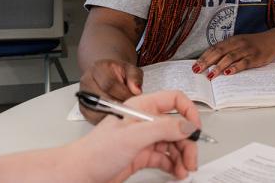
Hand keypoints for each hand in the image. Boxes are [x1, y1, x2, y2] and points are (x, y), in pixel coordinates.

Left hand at [65, 90, 201, 182]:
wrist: (78, 173)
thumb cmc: (95, 151)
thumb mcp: (133, 136)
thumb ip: (162, 128)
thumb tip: (187, 126)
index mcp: (142, 107)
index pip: (174, 100)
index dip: (188, 112)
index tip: (196, 129)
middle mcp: (145, 122)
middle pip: (177, 127)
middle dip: (187, 143)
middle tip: (191, 160)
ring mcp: (143, 140)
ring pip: (172, 144)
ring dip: (182, 156)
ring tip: (184, 170)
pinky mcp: (141, 156)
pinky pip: (164, 158)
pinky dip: (173, 165)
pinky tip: (176, 172)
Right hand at [78, 58, 143, 122]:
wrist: (107, 75)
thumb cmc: (117, 73)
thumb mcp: (130, 69)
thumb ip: (134, 77)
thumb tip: (136, 91)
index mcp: (98, 69)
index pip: (109, 84)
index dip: (123, 94)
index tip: (133, 99)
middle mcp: (87, 81)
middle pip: (102, 99)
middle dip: (119, 106)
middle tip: (130, 108)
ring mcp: (83, 96)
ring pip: (97, 111)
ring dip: (112, 114)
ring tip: (123, 112)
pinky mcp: (84, 108)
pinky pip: (94, 119)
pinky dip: (106, 120)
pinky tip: (115, 116)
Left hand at [193, 29, 274, 78]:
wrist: (274, 39)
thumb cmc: (254, 44)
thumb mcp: (239, 44)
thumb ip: (227, 51)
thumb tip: (211, 64)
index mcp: (232, 40)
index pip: (214, 48)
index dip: (204, 56)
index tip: (194, 65)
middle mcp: (238, 43)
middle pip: (219, 52)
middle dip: (207, 61)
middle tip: (197, 70)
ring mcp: (247, 50)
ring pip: (230, 57)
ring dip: (219, 66)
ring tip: (210, 75)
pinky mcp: (256, 57)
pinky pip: (244, 62)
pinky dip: (236, 68)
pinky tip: (229, 73)